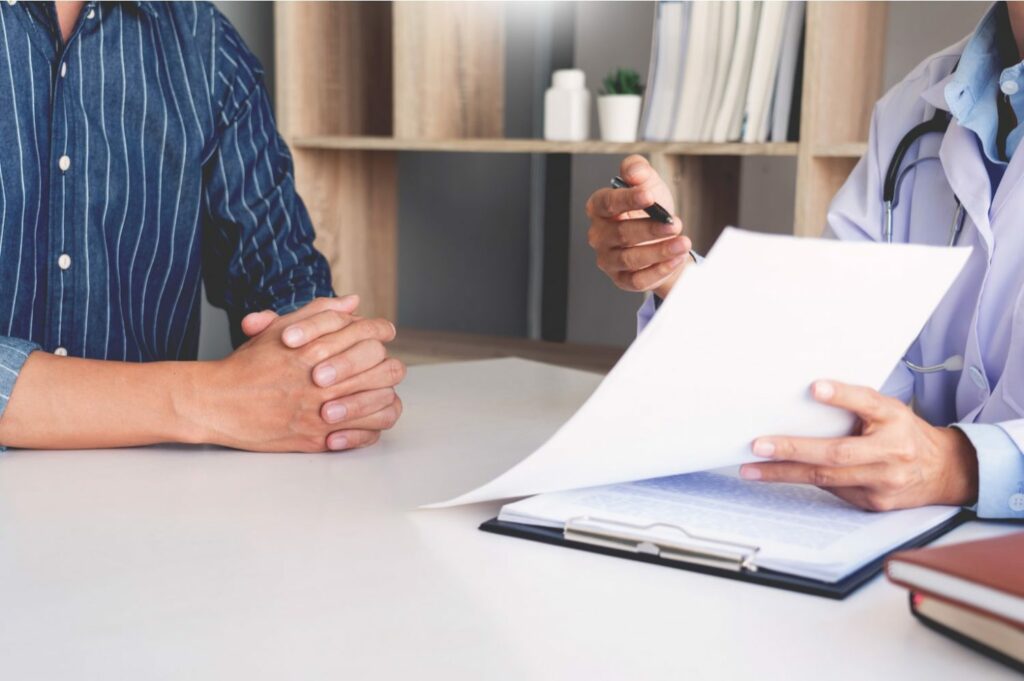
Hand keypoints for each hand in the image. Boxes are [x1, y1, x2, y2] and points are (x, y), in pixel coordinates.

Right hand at [194, 298, 404, 452]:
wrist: (217, 402)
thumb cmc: (248, 365)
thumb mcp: (280, 328)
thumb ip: (320, 313)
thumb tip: (354, 302)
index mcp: (316, 349)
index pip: (371, 335)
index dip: (381, 332)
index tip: (384, 335)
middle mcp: (323, 381)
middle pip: (384, 369)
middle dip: (386, 365)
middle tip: (381, 367)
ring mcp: (321, 412)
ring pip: (381, 404)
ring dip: (384, 395)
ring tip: (376, 392)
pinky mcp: (317, 439)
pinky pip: (365, 435)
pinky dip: (370, 428)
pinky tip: (362, 419)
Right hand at [585, 155, 691, 298]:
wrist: (663, 237)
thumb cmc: (650, 210)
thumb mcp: (648, 183)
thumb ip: (638, 170)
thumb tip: (633, 173)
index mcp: (599, 209)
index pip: (607, 203)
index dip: (627, 199)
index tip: (650, 196)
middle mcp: (599, 235)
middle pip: (621, 233)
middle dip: (651, 228)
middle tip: (675, 223)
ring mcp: (608, 259)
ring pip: (631, 258)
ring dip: (659, 251)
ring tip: (683, 243)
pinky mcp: (621, 280)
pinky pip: (638, 280)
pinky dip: (659, 270)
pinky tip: (676, 259)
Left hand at [741, 381, 978, 511]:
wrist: (943, 471)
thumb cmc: (904, 433)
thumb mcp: (888, 410)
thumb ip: (856, 405)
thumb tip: (805, 397)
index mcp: (895, 420)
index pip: (868, 403)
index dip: (842, 395)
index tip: (815, 387)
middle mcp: (892, 452)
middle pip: (838, 453)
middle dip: (794, 449)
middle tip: (759, 445)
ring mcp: (883, 482)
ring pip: (827, 479)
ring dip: (784, 474)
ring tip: (752, 469)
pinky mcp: (874, 503)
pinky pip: (833, 491)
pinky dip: (804, 482)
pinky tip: (779, 475)